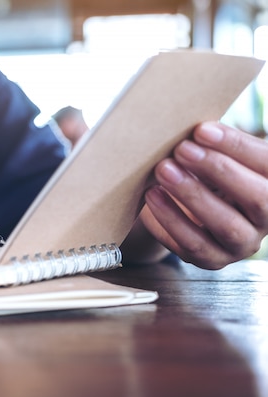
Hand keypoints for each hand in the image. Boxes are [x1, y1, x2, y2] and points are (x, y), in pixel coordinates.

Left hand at [142, 121, 267, 268]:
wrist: (186, 211)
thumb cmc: (204, 172)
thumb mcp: (216, 155)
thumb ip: (214, 144)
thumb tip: (193, 126)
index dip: (237, 146)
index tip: (201, 130)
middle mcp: (267, 218)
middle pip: (257, 198)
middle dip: (218, 171)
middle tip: (181, 149)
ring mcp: (242, 243)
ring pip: (226, 225)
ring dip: (192, 196)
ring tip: (162, 171)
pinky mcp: (213, 260)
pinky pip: (193, 246)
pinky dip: (170, 221)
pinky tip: (151, 199)